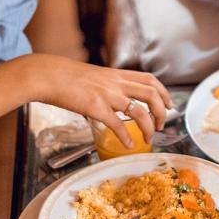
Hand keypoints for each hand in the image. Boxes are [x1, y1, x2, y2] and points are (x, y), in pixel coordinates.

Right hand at [24, 56, 171, 147]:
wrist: (48, 75)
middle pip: (151, 94)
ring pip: (139, 110)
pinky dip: (126, 136)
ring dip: (148, 126)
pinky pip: (117, 124)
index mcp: (116, 74)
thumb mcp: (93, 77)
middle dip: (162, 111)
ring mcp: (107, 94)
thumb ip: (103, 89)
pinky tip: (128, 144)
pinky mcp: (96, 107)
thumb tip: (102, 108)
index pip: (149, 79)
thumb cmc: (66, 77)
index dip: (163, 92)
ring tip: (149, 137)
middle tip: (161, 124)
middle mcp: (116, 83)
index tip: (169, 104)